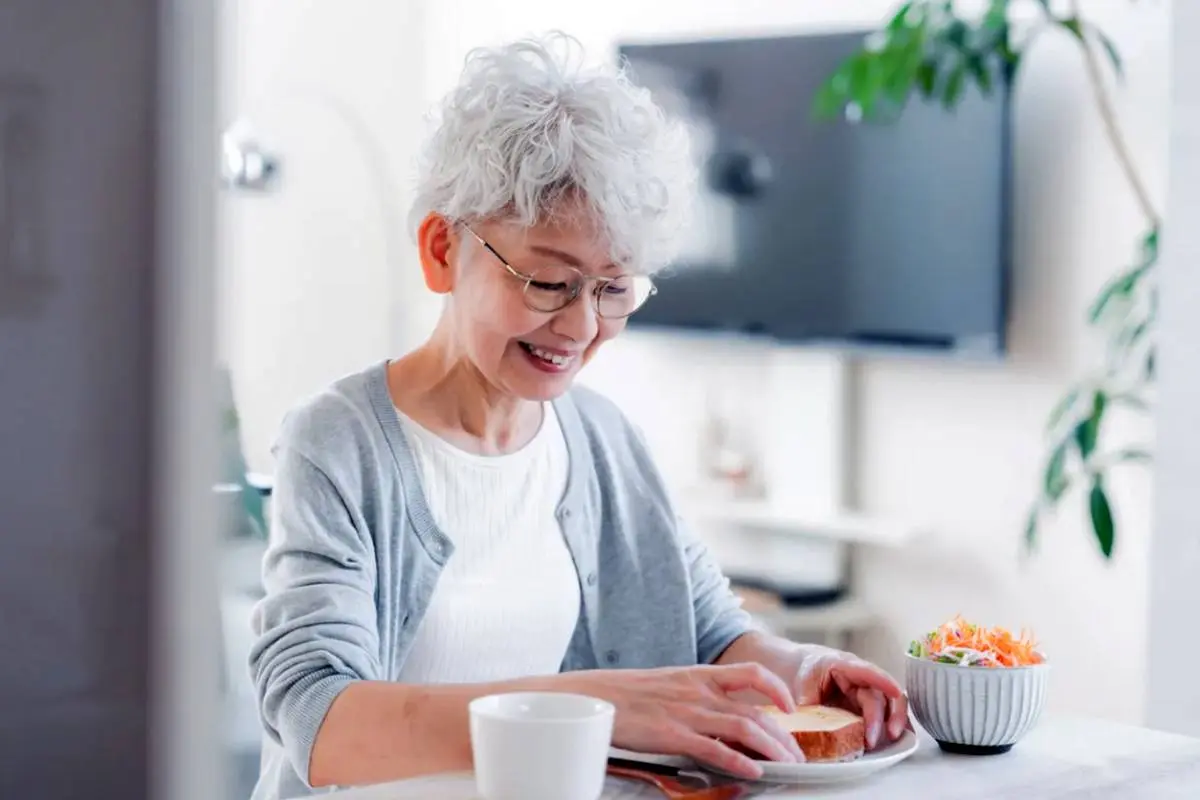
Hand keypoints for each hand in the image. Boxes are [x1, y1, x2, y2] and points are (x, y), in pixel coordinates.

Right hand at [563, 663, 805, 778]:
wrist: (593, 695)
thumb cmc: (625, 694)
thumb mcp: (667, 685)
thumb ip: (694, 696)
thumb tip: (716, 716)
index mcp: (698, 675)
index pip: (750, 674)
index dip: (776, 689)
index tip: (789, 707)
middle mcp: (698, 691)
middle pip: (755, 711)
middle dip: (782, 735)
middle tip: (795, 754)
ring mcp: (687, 712)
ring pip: (744, 728)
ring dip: (771, 749)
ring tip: (785, 765)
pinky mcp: (672, 734)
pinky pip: (715, 748)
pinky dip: (739, 761)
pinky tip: (752, 772)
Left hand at [792, 646, 909, 750]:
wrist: (809, 667)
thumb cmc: (809, 671)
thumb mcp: (803, 684)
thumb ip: (808, 703)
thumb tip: (810, 725)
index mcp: (845, 666)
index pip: (867, 671)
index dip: (882, 681)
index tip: (896, 691)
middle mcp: (862, 679)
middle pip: (877, 696)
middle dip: (877, 719)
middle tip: (872, 740)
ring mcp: (868, 691)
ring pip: (889, 703)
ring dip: (894, 720)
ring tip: (891, 738)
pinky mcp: (869, 705)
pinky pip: (886, 712)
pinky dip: (892, 723)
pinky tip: (894, 738)